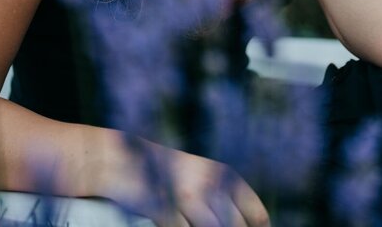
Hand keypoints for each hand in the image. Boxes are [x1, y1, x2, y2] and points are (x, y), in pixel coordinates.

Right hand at [102, 138, 270, 226]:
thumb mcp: (203, 177)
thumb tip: (252, 225)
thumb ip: (226, 199)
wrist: (124, 161)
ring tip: (197, 225)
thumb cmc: (168, 174)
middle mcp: (210, 185)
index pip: (257, 215)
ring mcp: (188, 198)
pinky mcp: (166, 210)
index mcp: (225, 176)